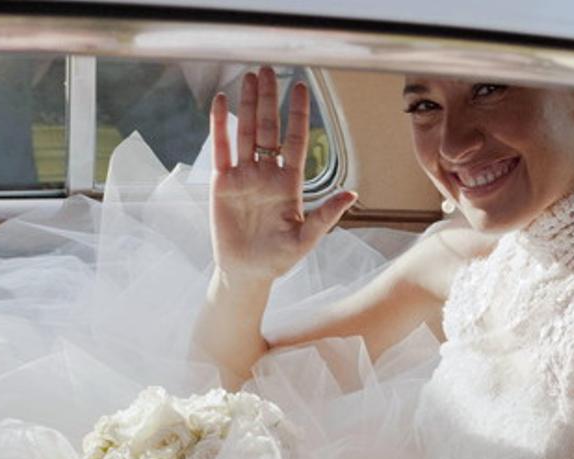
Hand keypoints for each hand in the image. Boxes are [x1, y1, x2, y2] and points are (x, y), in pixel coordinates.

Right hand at [209, 67, 356, 282]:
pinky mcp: (223, 183)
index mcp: (289, 184)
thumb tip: (352, 194)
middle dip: (270, 99)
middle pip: (269, 128)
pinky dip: (221, 125)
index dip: (298, 114)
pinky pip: (221, 149)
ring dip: (248, 105)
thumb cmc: (279, 259)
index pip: (295, 140)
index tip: (301, 87)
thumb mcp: (306, 239)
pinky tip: (221, 102)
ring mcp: (244, 176)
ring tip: (249, 77)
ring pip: (246, 132)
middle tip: (269, 69)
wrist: (248, 273)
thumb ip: (327, 216)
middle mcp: (267, 174)